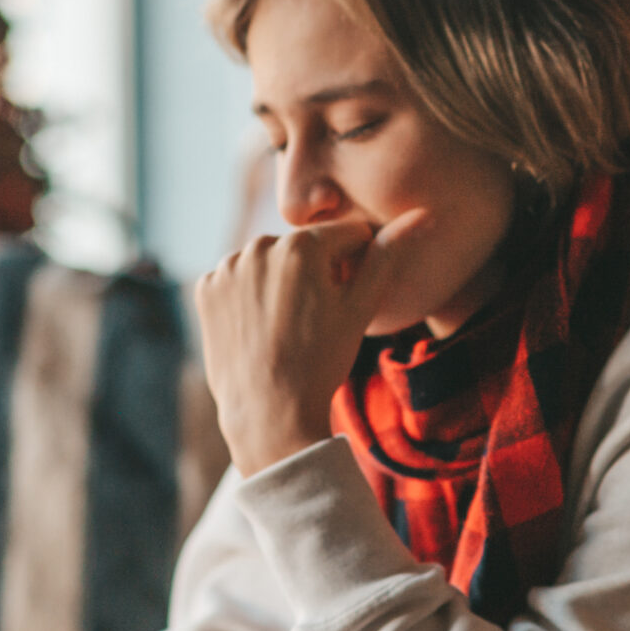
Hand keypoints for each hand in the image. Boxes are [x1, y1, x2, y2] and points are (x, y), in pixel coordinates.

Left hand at [195, 212, 428, 475]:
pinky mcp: (206, 289)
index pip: (345, 235)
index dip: (355, 265)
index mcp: (301, 245)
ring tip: (287, 325)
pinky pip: (237, 279)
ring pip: (268, 262)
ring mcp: (227, 267)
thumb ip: (387, 256)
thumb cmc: (321, 362)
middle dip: (314, 271)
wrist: (270, 414)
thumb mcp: (361, 309)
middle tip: (315, 319)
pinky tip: (259, 326)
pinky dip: (248, 296)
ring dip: (280, 281)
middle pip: (303, 247)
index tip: (346, 300)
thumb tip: (422, 216)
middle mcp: (258, 246)